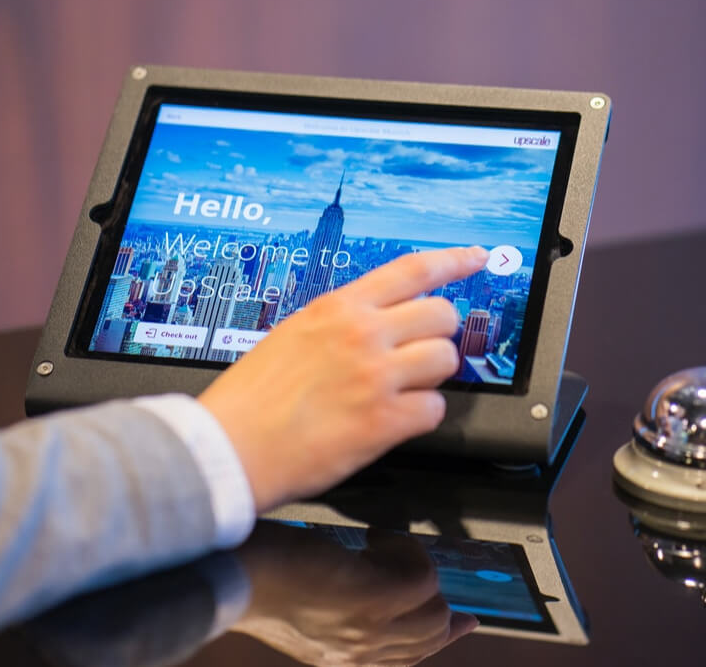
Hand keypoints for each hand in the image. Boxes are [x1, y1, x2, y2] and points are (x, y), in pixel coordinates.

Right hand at [198, 246, 488, 512]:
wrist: (228, 448)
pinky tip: (393, 421)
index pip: (412, 270)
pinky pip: (434, 409)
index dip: (454, 261)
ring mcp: (376, 377)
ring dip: (431, 377)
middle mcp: (362, 335)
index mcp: (337, 308)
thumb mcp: (292, 334)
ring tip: (401, 390)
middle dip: (438, 334)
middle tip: (420, 352)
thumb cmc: (251, 398)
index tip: (477, 258)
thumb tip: (379, 322)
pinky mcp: (383, 422)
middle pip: (442, 315)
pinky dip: (420, 417)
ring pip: (446, 360)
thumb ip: (340, 323)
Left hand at [235, 522, 477, 665]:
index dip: (442, 636)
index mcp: (343, 659)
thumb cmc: (257, 576)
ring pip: (434, 609)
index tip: (464, 620)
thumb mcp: (304, 606)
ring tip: (380, 545)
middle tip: (417, 562)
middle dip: (436, 597)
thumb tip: (375, 584)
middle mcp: (360, 652)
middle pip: (431, 635)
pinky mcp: (374, 597)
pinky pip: (423, 577)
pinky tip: (376, 537)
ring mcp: (370, 629)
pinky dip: (406, 550)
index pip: (410, 658)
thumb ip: (340, 610)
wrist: (234, 571)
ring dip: (415, 566)